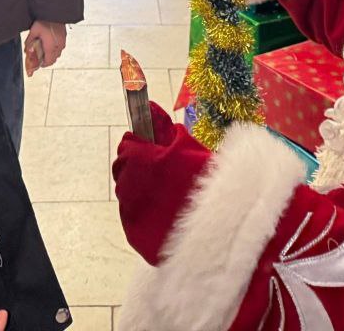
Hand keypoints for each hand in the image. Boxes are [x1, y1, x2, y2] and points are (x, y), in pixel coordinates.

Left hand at [25, 20, 66, 76]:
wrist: (54, 12)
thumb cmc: (45, 21)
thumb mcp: (33, 32)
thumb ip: (29, 43)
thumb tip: (27, 50)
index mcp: (50, 47)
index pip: (48, 62)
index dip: (42, 65)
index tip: (38, 65)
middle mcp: (58, 46)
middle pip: (53, 59)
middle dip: (46, 60)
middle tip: (40, 58)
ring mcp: (62, 42)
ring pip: (57, 54)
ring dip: (51, 55)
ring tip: (44, 50)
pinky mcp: (64, 37)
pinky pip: (60, 47)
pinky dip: (55, 49)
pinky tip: (49, 43)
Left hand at [112, 102, 211, 264]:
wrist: (218, 227)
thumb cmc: (205, 182)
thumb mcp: (187, 147)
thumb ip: (164, 128)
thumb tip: (150, 109)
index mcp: (137, 159)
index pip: (127, 144)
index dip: (144, 144)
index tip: (158, 148)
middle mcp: (126, 184)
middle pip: (125, 168)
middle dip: (141, 166)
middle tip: (167, 170)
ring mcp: (128, 211)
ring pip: (130, 192)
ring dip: (144, 189)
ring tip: (171, 192)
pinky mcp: (134, 234)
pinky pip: (136, 216)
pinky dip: (148, 211)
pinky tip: (169, 211)